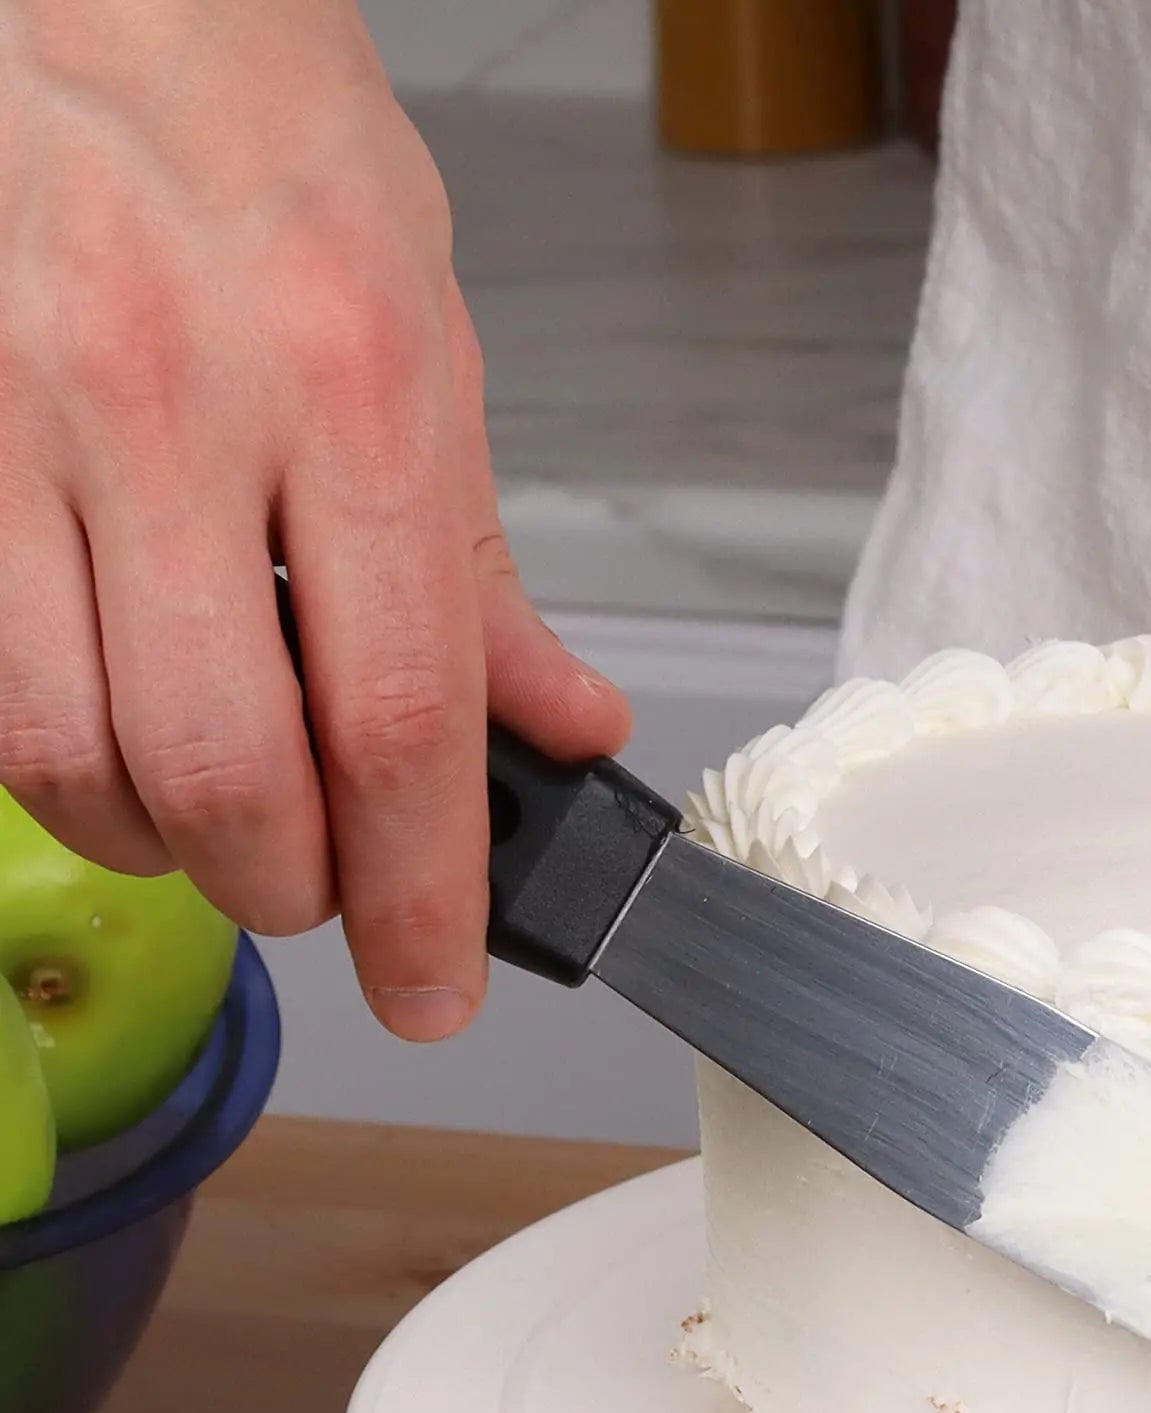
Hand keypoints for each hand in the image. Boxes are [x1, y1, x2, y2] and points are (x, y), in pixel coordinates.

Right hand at [0, 0, 631, 1040]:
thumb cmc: (268, 151)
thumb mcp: (433, 341)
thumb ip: (486, 566)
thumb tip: (560, 729)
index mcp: (350, 390)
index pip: (398, 716)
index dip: (419, 893)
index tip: (433, 988)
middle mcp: (169, 405)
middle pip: (223, 768)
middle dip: (287, 883)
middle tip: (321, 883)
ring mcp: (12, 417)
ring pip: (65, 748)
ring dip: (155, 836)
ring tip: (214, 814)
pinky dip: (51, 751)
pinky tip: (107, 727)